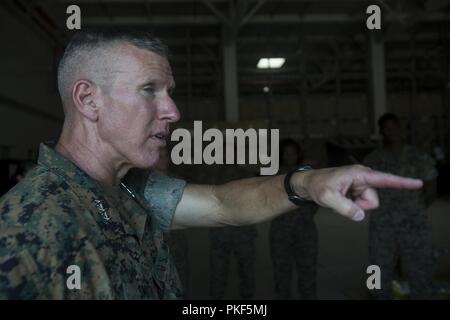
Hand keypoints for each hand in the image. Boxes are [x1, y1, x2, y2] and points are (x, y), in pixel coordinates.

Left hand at [294, 165, 422, 220]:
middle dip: (359, 206)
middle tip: (341, 199)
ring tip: (339, 198)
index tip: (419, 183)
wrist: (308, 184)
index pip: (385, 179)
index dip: (402, 183)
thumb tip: (360, 216)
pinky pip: (361, 205)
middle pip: (373, 200)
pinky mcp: (357, 190)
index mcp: (359, 174)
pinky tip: (341, 198)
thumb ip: (345, 208)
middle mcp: (363, 177)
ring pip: (367, 204)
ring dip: (354, 206)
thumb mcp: (327, 198)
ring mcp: (360, 184)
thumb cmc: (317, 186)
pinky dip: (352, 205)